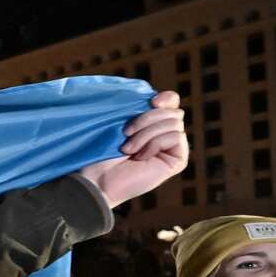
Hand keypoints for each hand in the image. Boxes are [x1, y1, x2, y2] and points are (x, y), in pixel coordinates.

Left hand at [78, 91, 187, 206]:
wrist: (97, 178)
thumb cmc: (101, 153)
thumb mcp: (120, 124)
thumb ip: (140, 110)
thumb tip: (156, 97)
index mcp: (153, 122)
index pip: (171, 101)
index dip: (165, 98)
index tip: (151, 101)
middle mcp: (165, 134)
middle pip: (173, 111)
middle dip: (146, 119)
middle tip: (126, 134)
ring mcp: (172, 148)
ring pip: (174, 123)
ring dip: (146, 134)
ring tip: (128, 149)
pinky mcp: (178, 160)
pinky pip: (176, 137)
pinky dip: (155, 144)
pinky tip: (140, 157)